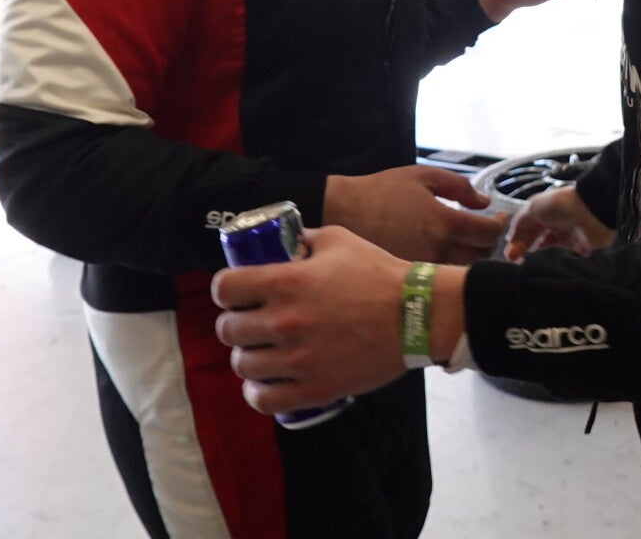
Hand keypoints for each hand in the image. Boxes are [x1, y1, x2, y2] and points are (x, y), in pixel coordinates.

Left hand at [213, 226, 465, 414]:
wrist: (416, 315)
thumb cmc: (378, 274)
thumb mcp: (338, 240)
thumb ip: (305, 239)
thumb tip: (285, 241)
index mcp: (285, 281)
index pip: (224, 288)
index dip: (226, 289)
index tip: (236, 292)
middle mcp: (284, 321)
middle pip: (228, 330)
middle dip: (234, 324)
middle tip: (250, 322)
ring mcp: (297, 359)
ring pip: (242, 366)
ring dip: (247, 357)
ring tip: (260, 353)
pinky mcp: (314, 388)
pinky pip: (263, 400)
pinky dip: (258, 393)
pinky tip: (266, 383)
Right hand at [324, 164, 506, 264]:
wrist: (344, 212)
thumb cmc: (384, 190)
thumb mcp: (423, 176)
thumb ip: (459, 187)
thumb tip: (484, 203)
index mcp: (444, 222)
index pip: (488, 233)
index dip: (501, 224)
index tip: (499, 216)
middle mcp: (437, 250)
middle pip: (482, 256)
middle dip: (490, 241)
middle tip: (485, 227)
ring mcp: (423, 268)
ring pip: (464, 271)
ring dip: (473, 256)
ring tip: (468, 240)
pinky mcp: (410, 277)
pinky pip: (442, 277)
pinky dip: (452, 267)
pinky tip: (447, 252)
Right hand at [504, 184, 614, 261]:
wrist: (591, 212)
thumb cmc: (559, 206)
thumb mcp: (533, 207)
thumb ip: (520, 222)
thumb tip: (510, 239)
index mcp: (545, 212)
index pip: (527, 228)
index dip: (517, 240)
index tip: (508, 254)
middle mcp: (555, 224)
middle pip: (536, 241)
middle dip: (523, 251)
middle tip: (514, 263)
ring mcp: (567, 238)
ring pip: (547, 251)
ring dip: (535, 258)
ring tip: (525, 266)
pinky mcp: (578, 251)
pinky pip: (561, 259)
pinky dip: (550, 263)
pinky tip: (541, 267)